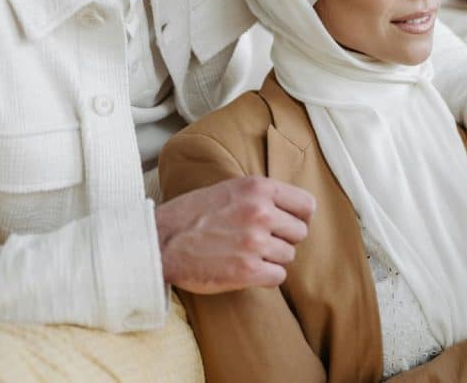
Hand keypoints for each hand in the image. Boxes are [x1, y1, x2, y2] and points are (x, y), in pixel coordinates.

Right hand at [156, 175, 315, 292]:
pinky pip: (278, 277)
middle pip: (299, 233)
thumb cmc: (192, 215)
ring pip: (288, 256)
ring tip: (246, 255)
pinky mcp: (247, 270)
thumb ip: (260, 196)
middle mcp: (261, 212)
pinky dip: (265, 277)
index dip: (299, 218)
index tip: (287, 225)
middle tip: (259, 242)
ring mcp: (255, 242)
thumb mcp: (229, 189)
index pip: (307, 205)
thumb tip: (293, 211)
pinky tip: (246, 271)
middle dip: (283, 239)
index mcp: (258, 188)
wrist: (159, 241)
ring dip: (271, 259)